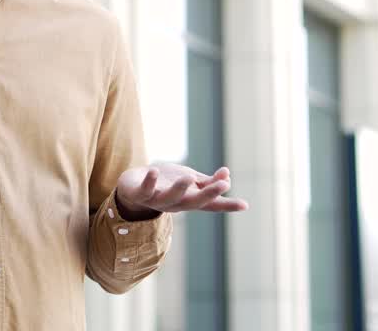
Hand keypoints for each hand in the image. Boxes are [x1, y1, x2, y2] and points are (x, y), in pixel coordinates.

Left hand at [114, 163, 247, 219]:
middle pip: (194, 202)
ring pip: (170, 198)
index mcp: (189, 200)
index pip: (211, 204)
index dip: (228, 205)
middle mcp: (176, 203)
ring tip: (187, 178)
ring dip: (180, 189)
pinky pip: (145, 190)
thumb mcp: (189, 180)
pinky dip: (150, 182)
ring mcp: (158, 200)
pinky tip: (155, 171)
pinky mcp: (140, 193)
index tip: (245, 204)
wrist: (132, 186)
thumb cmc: (165, 183)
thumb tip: (228, 174)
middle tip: (224, 185)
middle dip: (209, 194)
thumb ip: (207, 181)